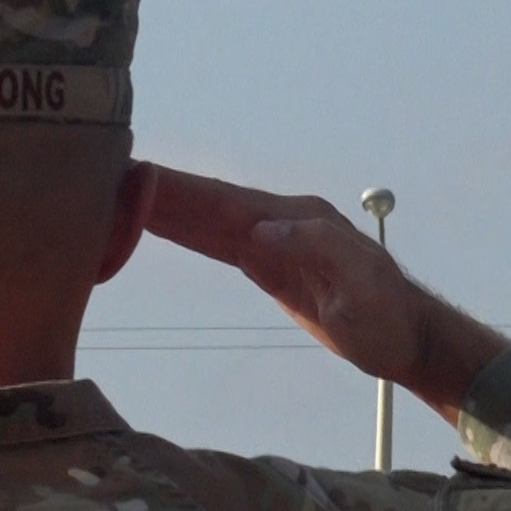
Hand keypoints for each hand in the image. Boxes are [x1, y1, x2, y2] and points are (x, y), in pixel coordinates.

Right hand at [143, 164, 508, 423]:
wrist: (406, 337)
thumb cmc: (385, 318)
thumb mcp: (358, 288)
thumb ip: (314, 250)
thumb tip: (258, 228)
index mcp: (297, 222)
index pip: (225, 203)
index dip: (180, 191)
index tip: (137, 175)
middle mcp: (279, 221)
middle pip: (206, 203)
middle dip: (156, 189)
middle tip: (104, 173)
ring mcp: (269, 239)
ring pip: (203, 218)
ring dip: (158, 205)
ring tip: (110, 191)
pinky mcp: (263, 261)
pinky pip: (211, 240)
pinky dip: (179, 228)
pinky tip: (149, 221)